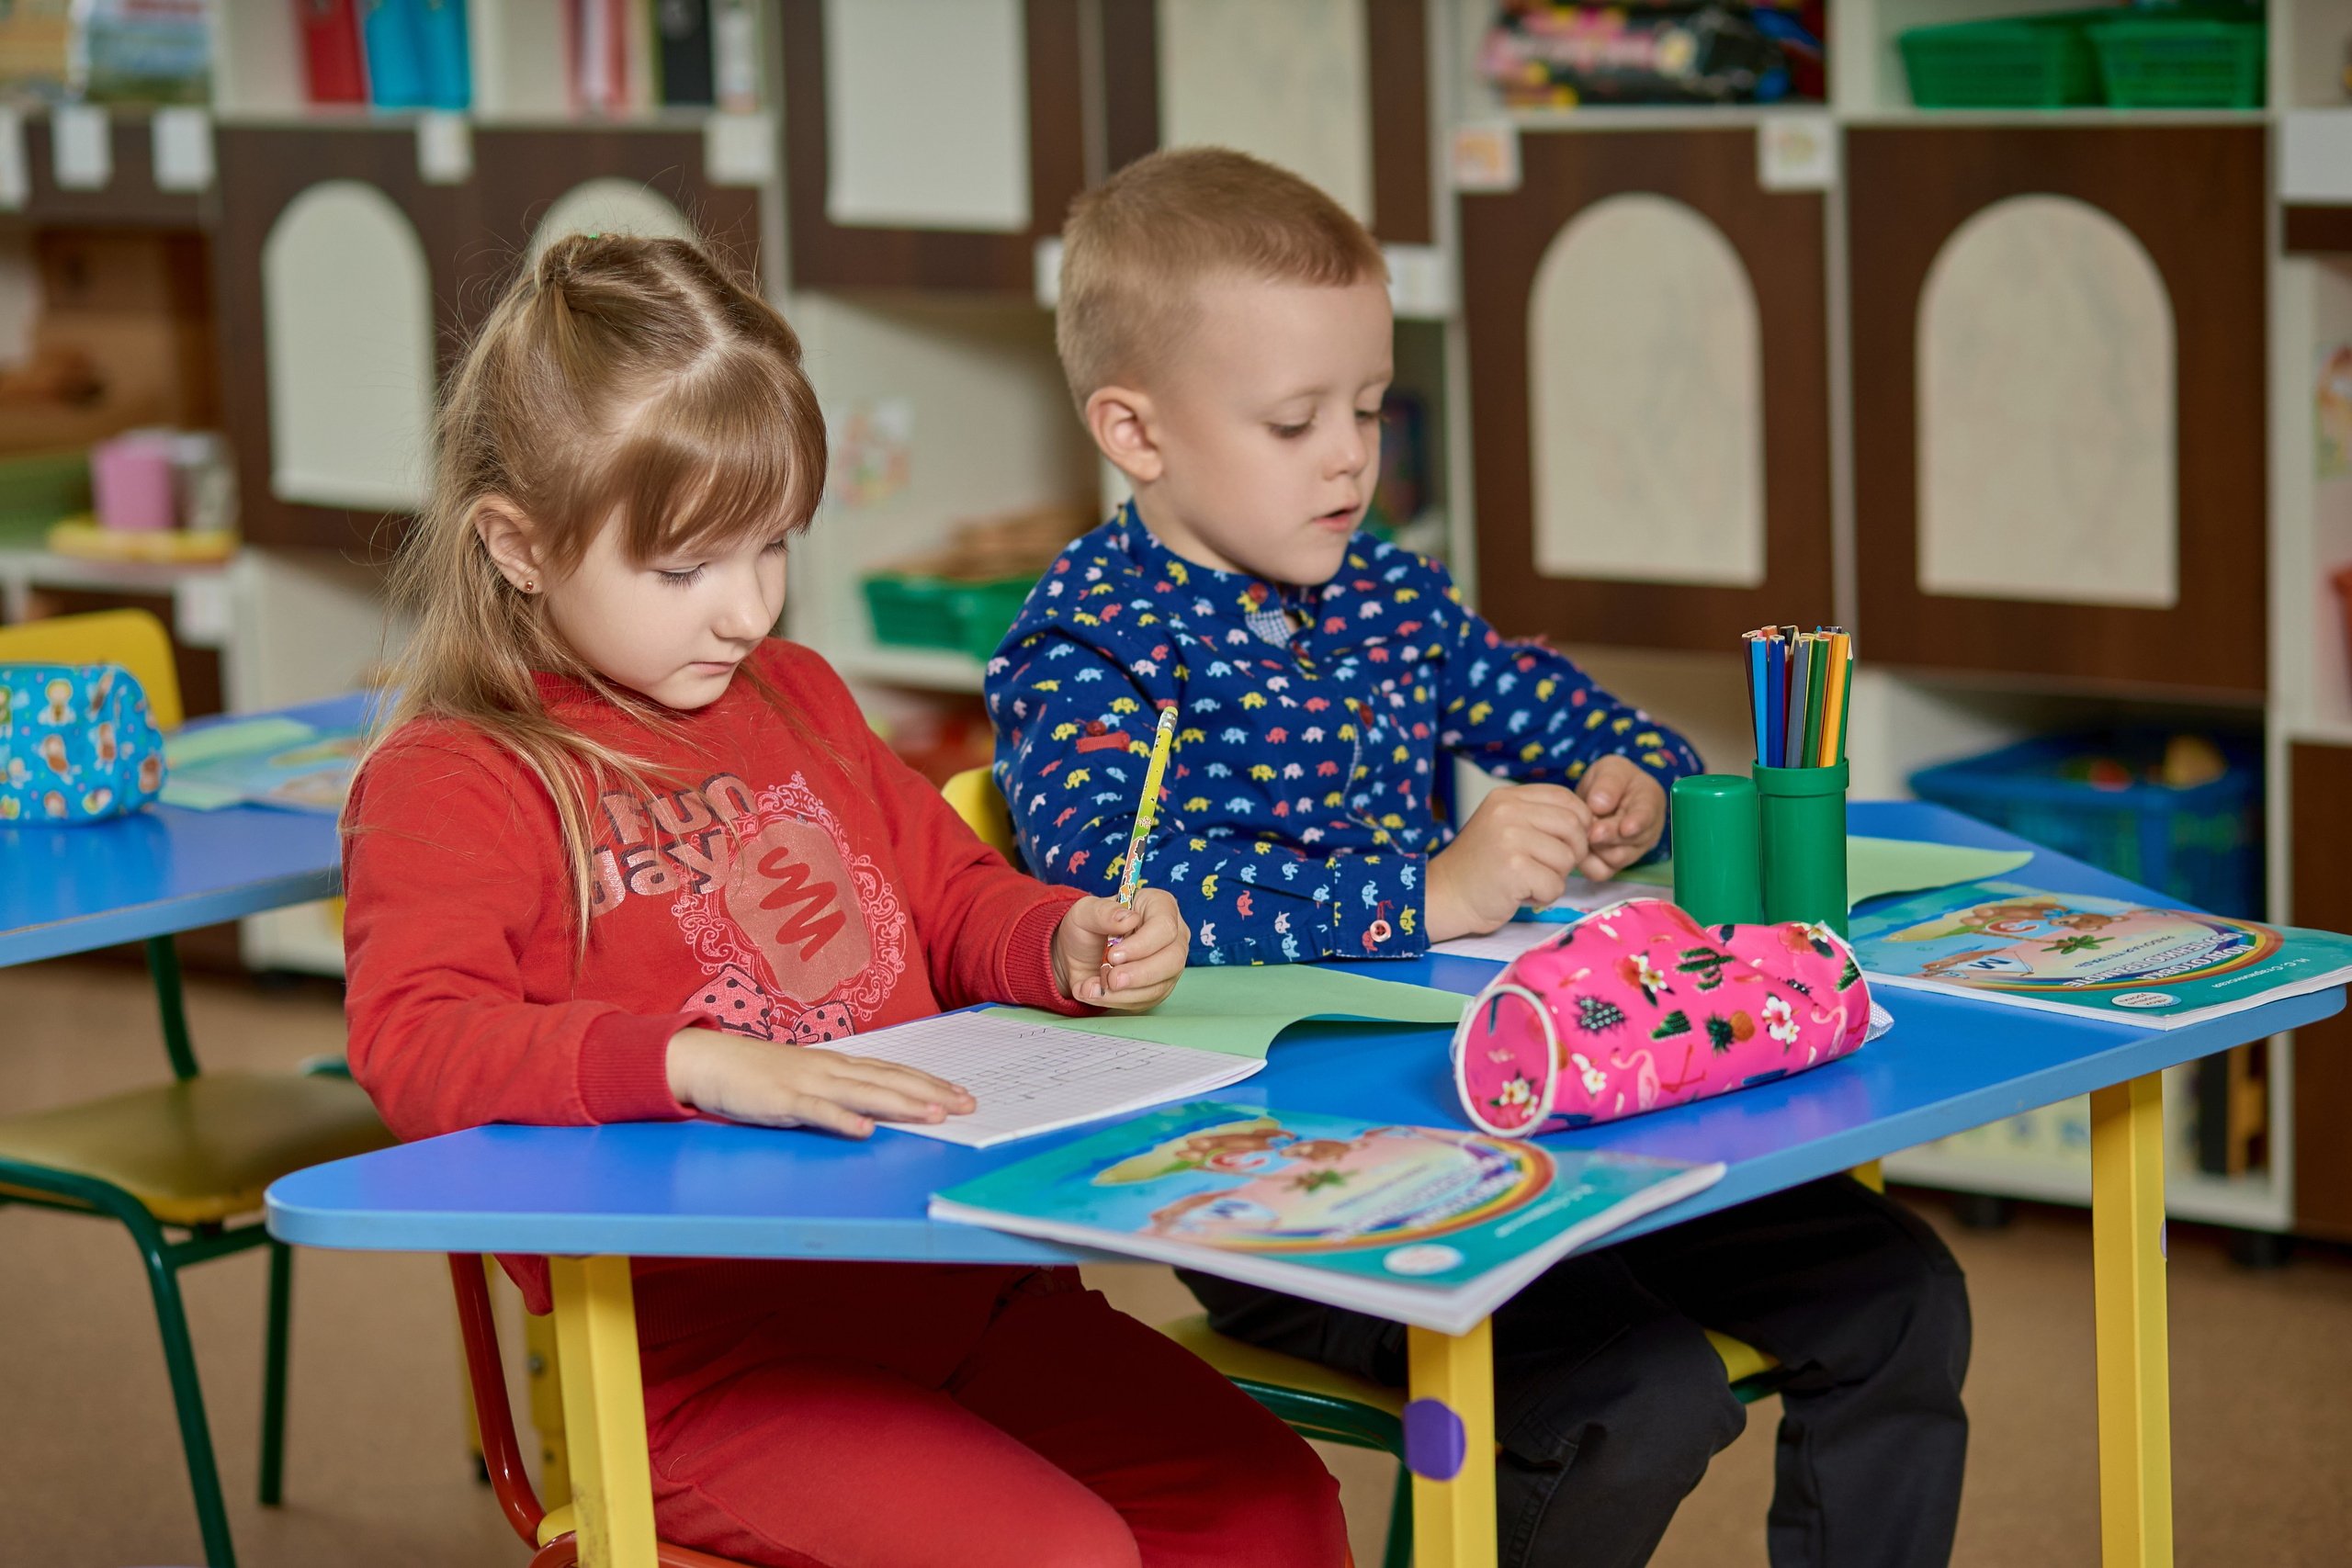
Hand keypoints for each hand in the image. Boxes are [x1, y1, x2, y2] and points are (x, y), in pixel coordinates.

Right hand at [664, 1027, 973, 1138]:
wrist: (710, 1061)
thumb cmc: (759, 1073)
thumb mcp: (807, 1079)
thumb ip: (839, 1090)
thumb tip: (875, 1107)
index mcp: (838, 1064)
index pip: (893, 1071)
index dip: (929, 1081)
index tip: (960, 1093)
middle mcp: (830, 1069)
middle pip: (889, 1080)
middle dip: (930, 1092)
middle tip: (966, 1105)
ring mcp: (807, 1082)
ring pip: (863, 1094)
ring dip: (901, 1104)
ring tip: (933, 1115)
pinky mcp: (782, 1100)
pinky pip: (817, 1111)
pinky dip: (842, 1120)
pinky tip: (866, 1130)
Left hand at [1054, 889, 1188, 1009]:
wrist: (1078, 955)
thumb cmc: (1087, 927)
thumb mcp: (1085, 912)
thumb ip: (1103, 912)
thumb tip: (1128, 918)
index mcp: (1160, 906)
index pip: (1165, 927)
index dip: (1142, 945)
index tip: (1113, 955)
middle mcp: (1173, 936)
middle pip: (1173, 959)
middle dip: (1139, 974)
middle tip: (1111, 979)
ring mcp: (1169, 964)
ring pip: (1160, 985)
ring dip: (1124, 993)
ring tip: (1092, 987)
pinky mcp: (1159, 987)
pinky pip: (1146, 1001)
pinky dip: (1118, 1001)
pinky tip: (1096, 993)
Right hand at [1425, 783, 1592, 942]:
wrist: (1444, 896)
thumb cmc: (1481, 867)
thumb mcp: (1504, 826)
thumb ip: (1538, 818)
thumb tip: (1589, 824)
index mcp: (1508, 797)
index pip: (1566, 798)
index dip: (1578, 823)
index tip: (1565, 843)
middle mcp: (1508, 811)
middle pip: (1574, 827)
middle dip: (1571, 853)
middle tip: (1548, 868)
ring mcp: (1510, 838)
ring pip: (1568, 858)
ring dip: (1555, 877)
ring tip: (1527, 881)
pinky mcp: (1514, 868)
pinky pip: (1555, 885)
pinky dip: (1543, 897)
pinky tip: (1520, 894)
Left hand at [1576, 757, 1666, 881]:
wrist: (1602, 796)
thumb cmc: (1610, 780)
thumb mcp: (1610, 769)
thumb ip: (1608, 783)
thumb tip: (1598, 805)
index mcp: (1649, 801)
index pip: (1647, 815)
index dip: (1637, 823)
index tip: (1626, 827)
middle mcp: (1646, 830)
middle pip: (1630, 841)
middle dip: (1608, 836)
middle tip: (1590, 830)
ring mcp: (1631, 850)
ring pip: (1615, 859)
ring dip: (1596, 847)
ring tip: (1582, 831)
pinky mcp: (1613, 864)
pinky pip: (1600, 871)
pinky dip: (1586, 862)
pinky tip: (1578, 847)